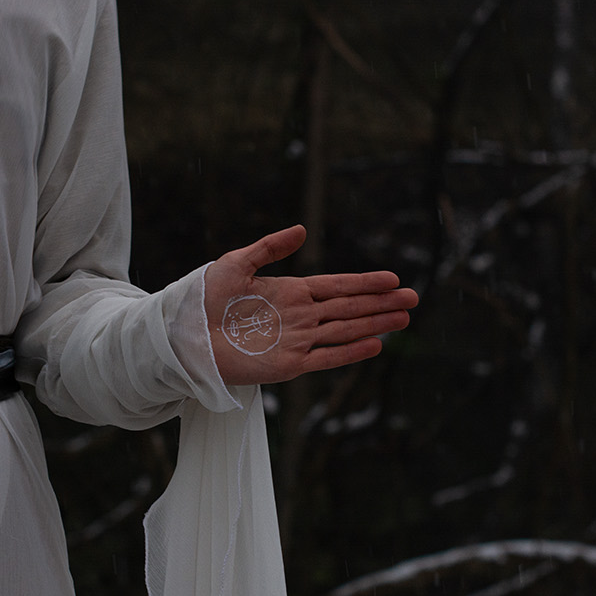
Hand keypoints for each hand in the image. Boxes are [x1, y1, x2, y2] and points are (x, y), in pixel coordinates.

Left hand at [202, 225, 417, 384]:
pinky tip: (375, 344)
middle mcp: (298, 316)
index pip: (336, 286)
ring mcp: (296, 341)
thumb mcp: (236, 263)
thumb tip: (302, 230)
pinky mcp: (288, 365)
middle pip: (349, 308)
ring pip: (345, 330)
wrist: (183, 335)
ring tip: (404, 320)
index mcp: (289, 292)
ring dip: (375, 324)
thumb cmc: (203, 299)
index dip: (364, 283)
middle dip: (381, 303)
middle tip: (413, 299)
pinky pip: (326, 357)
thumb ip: (270, 247)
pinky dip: (350, 352)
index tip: (393, 279)